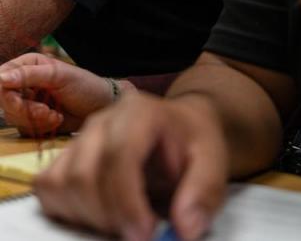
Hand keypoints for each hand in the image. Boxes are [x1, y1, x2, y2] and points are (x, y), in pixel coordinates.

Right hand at [0, 53, 118, 135]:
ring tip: (55, 115)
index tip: (18, 100)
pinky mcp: (30, 120)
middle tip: (45, 111)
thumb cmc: (85, 86)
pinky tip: (56, 120)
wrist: (101, 108)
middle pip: (4, 100)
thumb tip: (0, 78)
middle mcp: (22, 83)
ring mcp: (25, 102)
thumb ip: (30, 75)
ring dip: (35, 119)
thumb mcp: (60, 76)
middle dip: (25, 109)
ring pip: (12, 115)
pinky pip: (23, 127)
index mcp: (27, 65)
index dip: (5, 91)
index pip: (1, 78)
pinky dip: (40, 126)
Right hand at [34, 93, 228, 240]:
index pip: (119, 155)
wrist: (180, 128)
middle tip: (140, 234)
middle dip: (110, 216)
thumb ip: (203, 193)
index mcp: (140, 112)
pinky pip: (48, 190)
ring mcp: (78, 138)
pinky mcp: (63, 158)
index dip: (127, 201)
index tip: (145, 234)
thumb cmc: (194, 144)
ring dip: (89, 217)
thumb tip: (186, 230)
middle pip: (84, 175)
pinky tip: (103, 216)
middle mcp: (101, 121)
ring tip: (126, 223)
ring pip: (61, 185)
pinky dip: (69, 212)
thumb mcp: (213, 163)